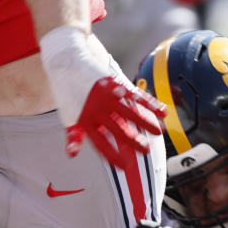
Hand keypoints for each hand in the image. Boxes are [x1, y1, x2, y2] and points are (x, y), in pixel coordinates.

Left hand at [39, 26, 164, 169]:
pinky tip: (161, 109)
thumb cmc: (67, 92)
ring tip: (159, 131)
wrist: (66, 61)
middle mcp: (96, 109)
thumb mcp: (68, 115)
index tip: (124, 166)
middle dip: (133, 141)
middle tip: (146, 151)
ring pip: (130, 112)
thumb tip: (72, 155)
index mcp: (84, 121)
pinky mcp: (114, 83)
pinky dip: (149, 103)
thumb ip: (73, 136)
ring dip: (146, 122)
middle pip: (118, 129)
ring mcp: (106, 95)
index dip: (112, 156)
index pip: (100, 143)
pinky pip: (134, 95)